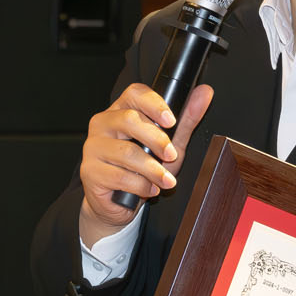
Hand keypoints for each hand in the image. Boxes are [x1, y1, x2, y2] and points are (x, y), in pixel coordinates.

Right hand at [77, 82, 214, 245]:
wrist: (117, 203)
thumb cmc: (142, 170)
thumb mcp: (169, 144)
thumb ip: (186, 120)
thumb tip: (205, 92)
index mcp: (120, 110)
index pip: (134, 93)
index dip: (154, 104)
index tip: (171, 121)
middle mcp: (102, 124)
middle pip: (129, 120)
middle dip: (157, 139)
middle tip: (172, 156)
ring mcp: (93, 148)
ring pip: (126, 152)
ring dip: (152, 170)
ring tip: (166, 181)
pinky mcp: (89, 172)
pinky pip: (119, 176)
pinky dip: (141, 186)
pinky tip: (150, 190)